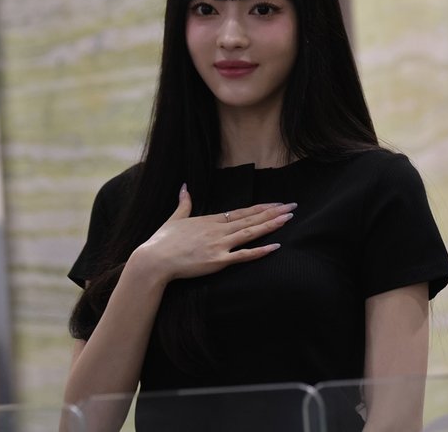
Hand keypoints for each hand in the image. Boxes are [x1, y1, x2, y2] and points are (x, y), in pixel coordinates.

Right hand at [132, 185, 295, 282]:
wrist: (154, 260)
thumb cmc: (162, 241)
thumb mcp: (175, 218)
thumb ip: (183, 203)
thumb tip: (184, 186)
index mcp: (210, 220)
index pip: (242, 212)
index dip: (261, 208)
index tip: (277, 204)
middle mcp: (218, 230)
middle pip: (251, 219)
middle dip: (273, 213)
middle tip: (292, 207)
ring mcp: (219, 245)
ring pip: (251, 233)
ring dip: (271, 225)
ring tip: (288, 219)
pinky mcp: (217, 261)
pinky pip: (243, 256)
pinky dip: (260, 251)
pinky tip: (275, 246)